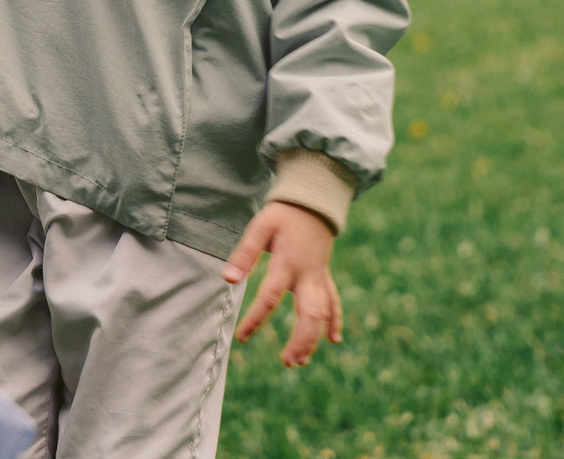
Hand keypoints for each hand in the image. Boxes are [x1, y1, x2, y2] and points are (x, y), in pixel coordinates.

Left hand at [223, 200, 342, 367]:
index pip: (271, 297)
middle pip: (310, 314)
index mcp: (288, 263)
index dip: (256, 319)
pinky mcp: (324, 276)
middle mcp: (307, 275)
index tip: (242, 338)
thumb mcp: (260, 227)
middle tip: (288, 361)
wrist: (312, 201)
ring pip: (323, 313)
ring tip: (300, 361)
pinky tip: (334, 340)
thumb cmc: (283, 214)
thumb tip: (228, 279)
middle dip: (301, 340)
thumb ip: (245, 254)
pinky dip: (335, 320)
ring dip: (314, 338)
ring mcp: (319, 277)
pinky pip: (333, 301)